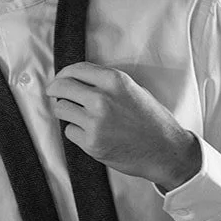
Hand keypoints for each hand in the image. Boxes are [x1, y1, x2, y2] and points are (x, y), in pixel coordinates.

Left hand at [47, 61, 201, 190]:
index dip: (62, 74)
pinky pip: (69, 131)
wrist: (166, 150)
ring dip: (66, 112)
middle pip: (61, 87)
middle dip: (55, 91)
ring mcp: (95, 122)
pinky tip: (91, 134)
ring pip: (60, 109)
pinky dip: (76, 132)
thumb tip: (78, 80)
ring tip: (79, 116)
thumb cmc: (152, 120)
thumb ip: (106, 83)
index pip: (75, 69)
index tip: (59, 80)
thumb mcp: (134, 89)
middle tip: (55, 95)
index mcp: (115, 80)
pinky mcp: (91, 143)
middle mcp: (102, 98)